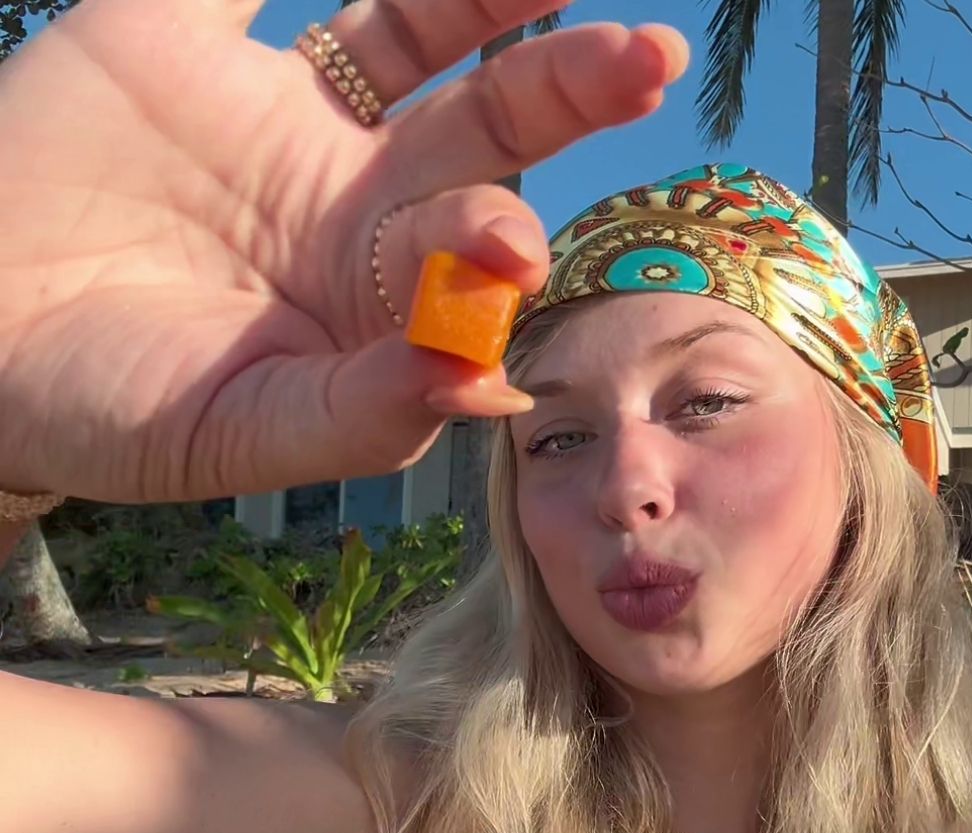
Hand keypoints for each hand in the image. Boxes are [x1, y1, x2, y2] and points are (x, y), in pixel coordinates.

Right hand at [0, 0, 686, 502]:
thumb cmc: (110, 412)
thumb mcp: (238, 431)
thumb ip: (362, 414)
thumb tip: (487, 389)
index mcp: (376, 299)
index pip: (465, 263)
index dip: (493, 250)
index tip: (511, 249)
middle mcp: (352, 199)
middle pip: (480, 132)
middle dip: (557, 94)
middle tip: (638, 61)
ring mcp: (281, 114)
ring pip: (408, 31)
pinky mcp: (184, 39)